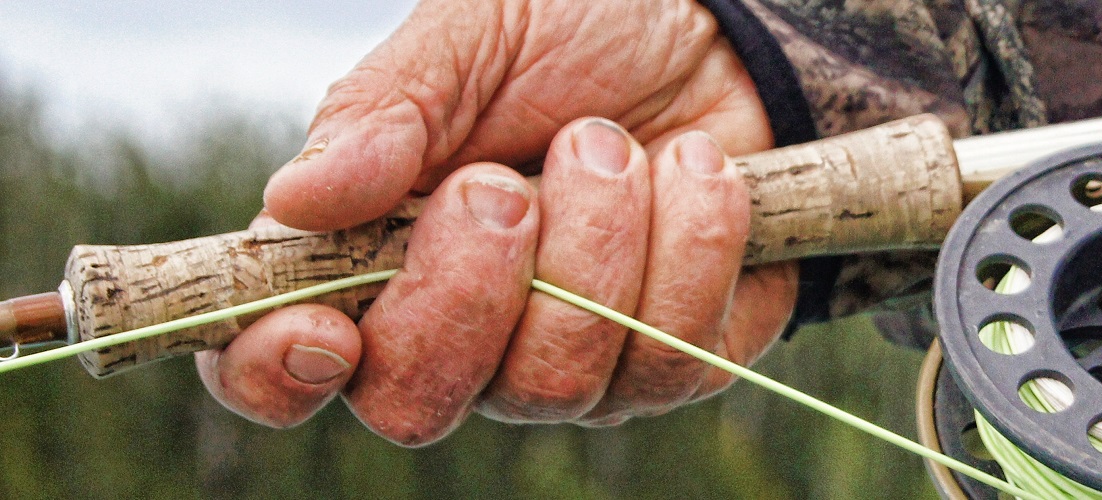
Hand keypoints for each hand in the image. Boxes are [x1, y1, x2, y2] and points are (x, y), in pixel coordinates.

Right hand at [193, 0, 797, 445]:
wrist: (717, 32)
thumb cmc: (571, 36)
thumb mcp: (467, 40)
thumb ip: (383, 113)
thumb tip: (294, 199)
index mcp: (368, 265)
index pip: (281, 373)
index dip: (279, 375)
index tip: (321, 327)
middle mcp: (463, 339)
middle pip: (419, 403)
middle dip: (466, 291)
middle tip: (500, 184)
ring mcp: (573, 364)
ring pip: (556, 382)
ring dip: (592, 244)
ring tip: (607, 142)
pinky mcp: (681, 358)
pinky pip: (677, 355)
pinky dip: (689, 242)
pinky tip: (692, 166)